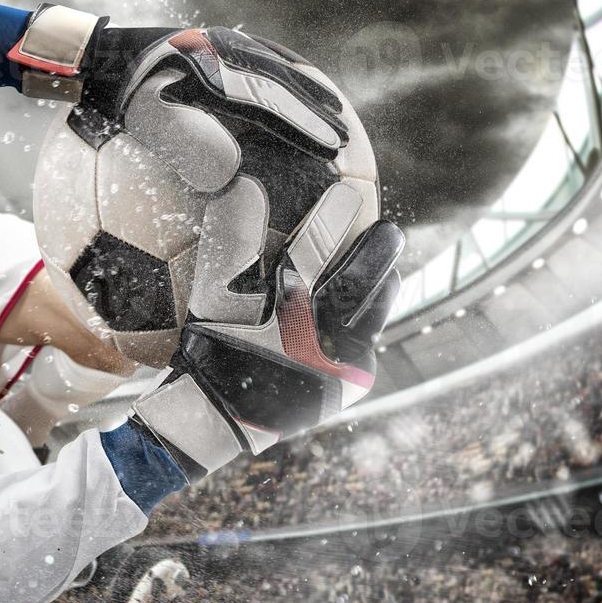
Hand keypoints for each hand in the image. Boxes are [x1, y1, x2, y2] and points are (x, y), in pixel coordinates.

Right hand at [128, 192, 403, 481]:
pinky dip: (369, 324)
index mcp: (282, 317)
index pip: (312, 256)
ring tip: (388, 269)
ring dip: (382, 288)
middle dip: (378, 254)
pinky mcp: (351, 388)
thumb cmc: (212, 349)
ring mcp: (341, 369)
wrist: (218, 417)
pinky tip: (368, 312)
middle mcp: (319, 344)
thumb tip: (244, 184)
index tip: (346, 192)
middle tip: (389, 231)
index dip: (330, 221)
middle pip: (361, 288)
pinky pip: (368, 346)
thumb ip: (229, 242)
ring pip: (374, 318)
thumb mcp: (212, 298)